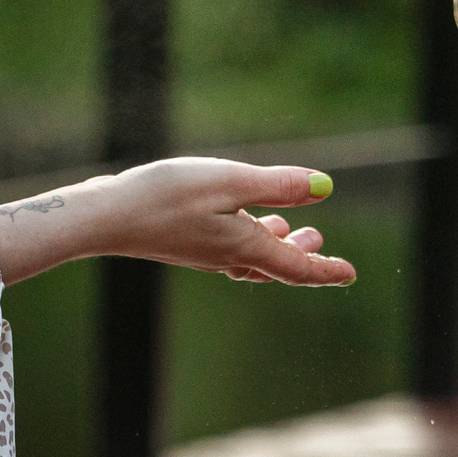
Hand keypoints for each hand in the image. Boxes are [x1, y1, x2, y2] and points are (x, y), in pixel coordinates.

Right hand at [0, 160, 357, 287]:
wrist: (106, 216)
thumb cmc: (166, 197)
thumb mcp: (230, 182)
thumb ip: (277, 185)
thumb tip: (323, 185)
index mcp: (245, 246)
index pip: (296, 267)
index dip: (327, 270)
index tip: (351, 275)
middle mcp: (228, 256)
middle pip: (275, 263)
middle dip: (302, 255)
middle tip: (320, 240)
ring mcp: (205, 252)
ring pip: (252, 256)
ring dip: (275, 243)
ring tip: (288, 224)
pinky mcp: (186, 242)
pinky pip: (229, 248)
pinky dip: (248, 236)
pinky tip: (240, 215)